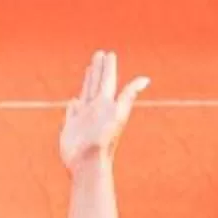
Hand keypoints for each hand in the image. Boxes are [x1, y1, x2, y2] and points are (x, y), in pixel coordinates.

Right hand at [60, 50, 148, 170]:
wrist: (88, 162)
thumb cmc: (104, 140)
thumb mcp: (118, 113)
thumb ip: (129, 95)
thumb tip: (146, 79)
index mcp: (106, 104)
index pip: (108, 81)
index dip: (109, 68)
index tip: (109, 54)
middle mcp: (96, 109)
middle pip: (97, 84)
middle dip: (98, 70)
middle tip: (99, 55)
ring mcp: (83, 117)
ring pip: (86, 94)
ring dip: (87, 82)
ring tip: (88, 70)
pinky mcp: (72, 126)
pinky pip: (72, 111)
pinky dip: (74, 105)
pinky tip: (74, 101)